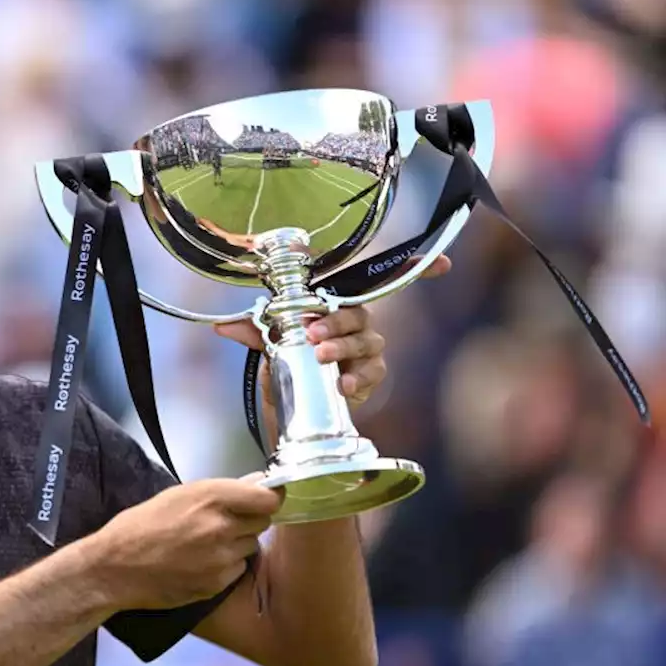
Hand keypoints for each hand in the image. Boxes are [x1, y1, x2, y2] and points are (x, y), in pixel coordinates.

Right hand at [85, 474, 282, 610]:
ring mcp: (222, 558)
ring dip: (237, 543)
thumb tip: (257, 482)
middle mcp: (222, 527)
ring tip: (207, 544)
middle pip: (263, 521)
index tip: (263, 499)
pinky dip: (226, 566)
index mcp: (211, 497)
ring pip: (250, 546)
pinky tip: (200, 563)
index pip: (268, 497)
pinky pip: (237, 569)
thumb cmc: (141, 524)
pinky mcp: (218, 584)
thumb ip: (221, 490)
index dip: (269, 497)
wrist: (115, 568)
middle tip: (226, 522)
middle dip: (250, 519)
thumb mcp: (178, 495)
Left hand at [213, 254, 451, 406]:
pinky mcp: (369, 377)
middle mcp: (357, 322)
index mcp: (337, 305)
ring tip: (320, 355)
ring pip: (366, 341)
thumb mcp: (269, 342)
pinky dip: (356, 377)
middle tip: (313, 333)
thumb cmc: (290, 359)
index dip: (414, 267)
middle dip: (337, 321)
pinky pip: (372, 373)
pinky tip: (342, 385)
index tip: (444, 263)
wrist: (295, 402)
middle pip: (360, 312)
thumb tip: (221, 325)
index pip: (373, 280)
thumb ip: (252, 331)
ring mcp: (366, 349)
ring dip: (342, 347)